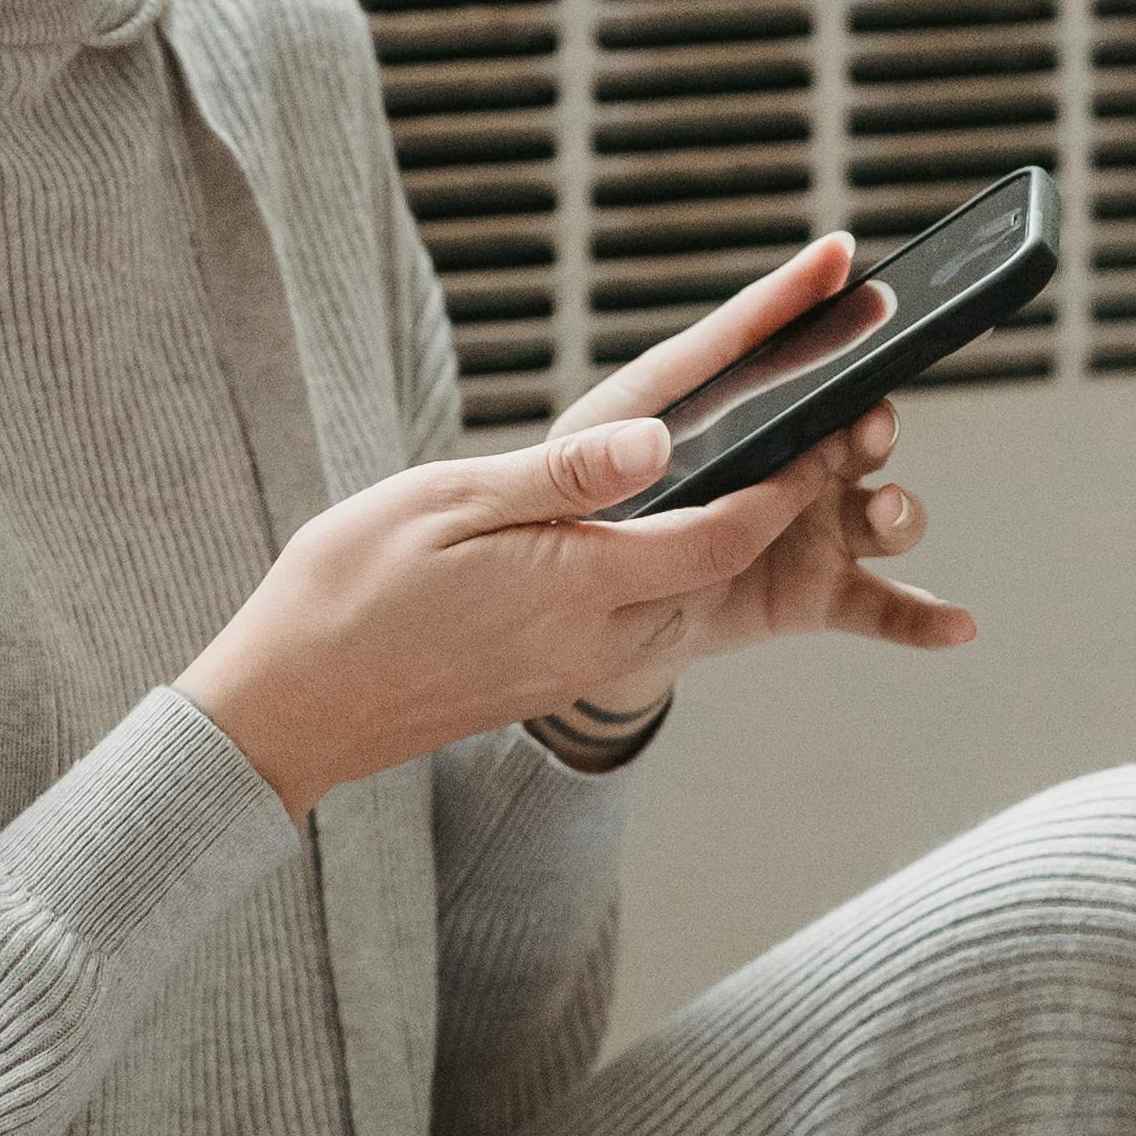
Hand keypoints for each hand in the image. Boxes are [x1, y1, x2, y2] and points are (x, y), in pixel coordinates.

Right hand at [182, 236, 971, 824]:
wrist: (287, 711)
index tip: (840, 423)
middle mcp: (600, 638)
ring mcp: (578, 663)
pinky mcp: (554, 673)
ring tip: (787, 475)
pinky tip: (682, 534)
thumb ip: (560, 477)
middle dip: (795, 505)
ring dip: (746, 541)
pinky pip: (650, 625)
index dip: (793, 481)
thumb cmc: (347, 595)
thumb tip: (659, 440)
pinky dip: (690, 575)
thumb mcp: (446, 506)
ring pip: (695, 600)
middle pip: (730, 569)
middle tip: (848, 438)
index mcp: (581, 587)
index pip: (724, 534)